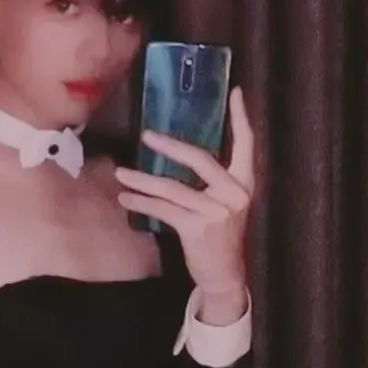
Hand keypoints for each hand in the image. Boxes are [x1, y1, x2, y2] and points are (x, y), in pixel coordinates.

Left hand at [115, 87, 254, 298]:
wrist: (224, 275)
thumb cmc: (220, 235)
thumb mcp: (225, 204)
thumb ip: (213, 181)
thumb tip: (181, 152)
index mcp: (245, 183)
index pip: (246, 144)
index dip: (241, 117)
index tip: (236, 91)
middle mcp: (235, 194)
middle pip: (200, 159)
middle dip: (170, 145)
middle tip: (146, 135)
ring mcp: (216, 212)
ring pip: (172, 188)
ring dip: (142, 180)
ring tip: (120, 173)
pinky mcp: (198, 228)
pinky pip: (163, 209)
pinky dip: (142, 203)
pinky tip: (125, 199)